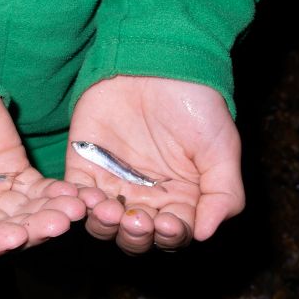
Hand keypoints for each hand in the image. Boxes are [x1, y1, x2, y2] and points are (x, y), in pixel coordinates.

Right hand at [0, 97, 84, 262]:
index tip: (15, 237)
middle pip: (3, 233)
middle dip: (32, 230)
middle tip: (59, 222)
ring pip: (26, 215)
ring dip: (50, 215)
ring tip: (74, 208)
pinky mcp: (15, 171)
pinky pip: (40, 191)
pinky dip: (58, 195)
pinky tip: (76, 195)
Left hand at [66, 76, 244, 253]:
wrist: (159, 61)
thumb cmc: (197, 104)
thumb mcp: (223, 148)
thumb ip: (223, 195)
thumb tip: (205, 235)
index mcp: (180, 200)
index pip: (173, 235)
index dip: (171, 236)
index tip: (170, 223)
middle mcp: (145, 199)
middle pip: (135, 237)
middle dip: (135, 235)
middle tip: (137, 220)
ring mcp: (112, 184)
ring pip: (102, 224)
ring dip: (104, 224)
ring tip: (109, 210)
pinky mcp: (84, 166)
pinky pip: (75, 195)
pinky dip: (76, 202)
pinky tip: (85, 197)